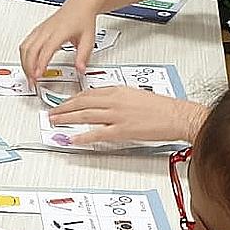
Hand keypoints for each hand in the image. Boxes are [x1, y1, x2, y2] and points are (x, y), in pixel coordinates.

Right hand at [20, 0, 98, 79]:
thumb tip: (80, 69)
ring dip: (24, 63)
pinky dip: (24, 56)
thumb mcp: (88, 39)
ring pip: (24, 47)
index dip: (40, 64)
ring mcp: (40, 30)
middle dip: (28, 68)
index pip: (45, 50)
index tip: (38, 76)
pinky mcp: (37, 31)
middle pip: (30, 50)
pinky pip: (25, 44)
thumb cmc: (82, 19)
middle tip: (33, 82)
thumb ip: (83, 56)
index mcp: (59, 32)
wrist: (79, 6)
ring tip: (29, 76)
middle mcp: (46, 30)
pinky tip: (28, 65)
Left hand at [47, 87, 205, 144]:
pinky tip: (74, 138)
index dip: (72, 99)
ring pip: (85, 115)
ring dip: (68, 119)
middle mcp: (115, 101)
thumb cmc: (161, 107)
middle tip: (53, 112)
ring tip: (56, 122)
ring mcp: (117, 116)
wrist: (176, 115)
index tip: (64, 102)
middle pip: (82, 102)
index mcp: (118, 90)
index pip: (88, 93)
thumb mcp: (136, 94)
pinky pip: (97, 133)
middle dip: (64, 108)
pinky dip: (83, 136)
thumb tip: (103, 103)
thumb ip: (118, 98)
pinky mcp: (122, 130)